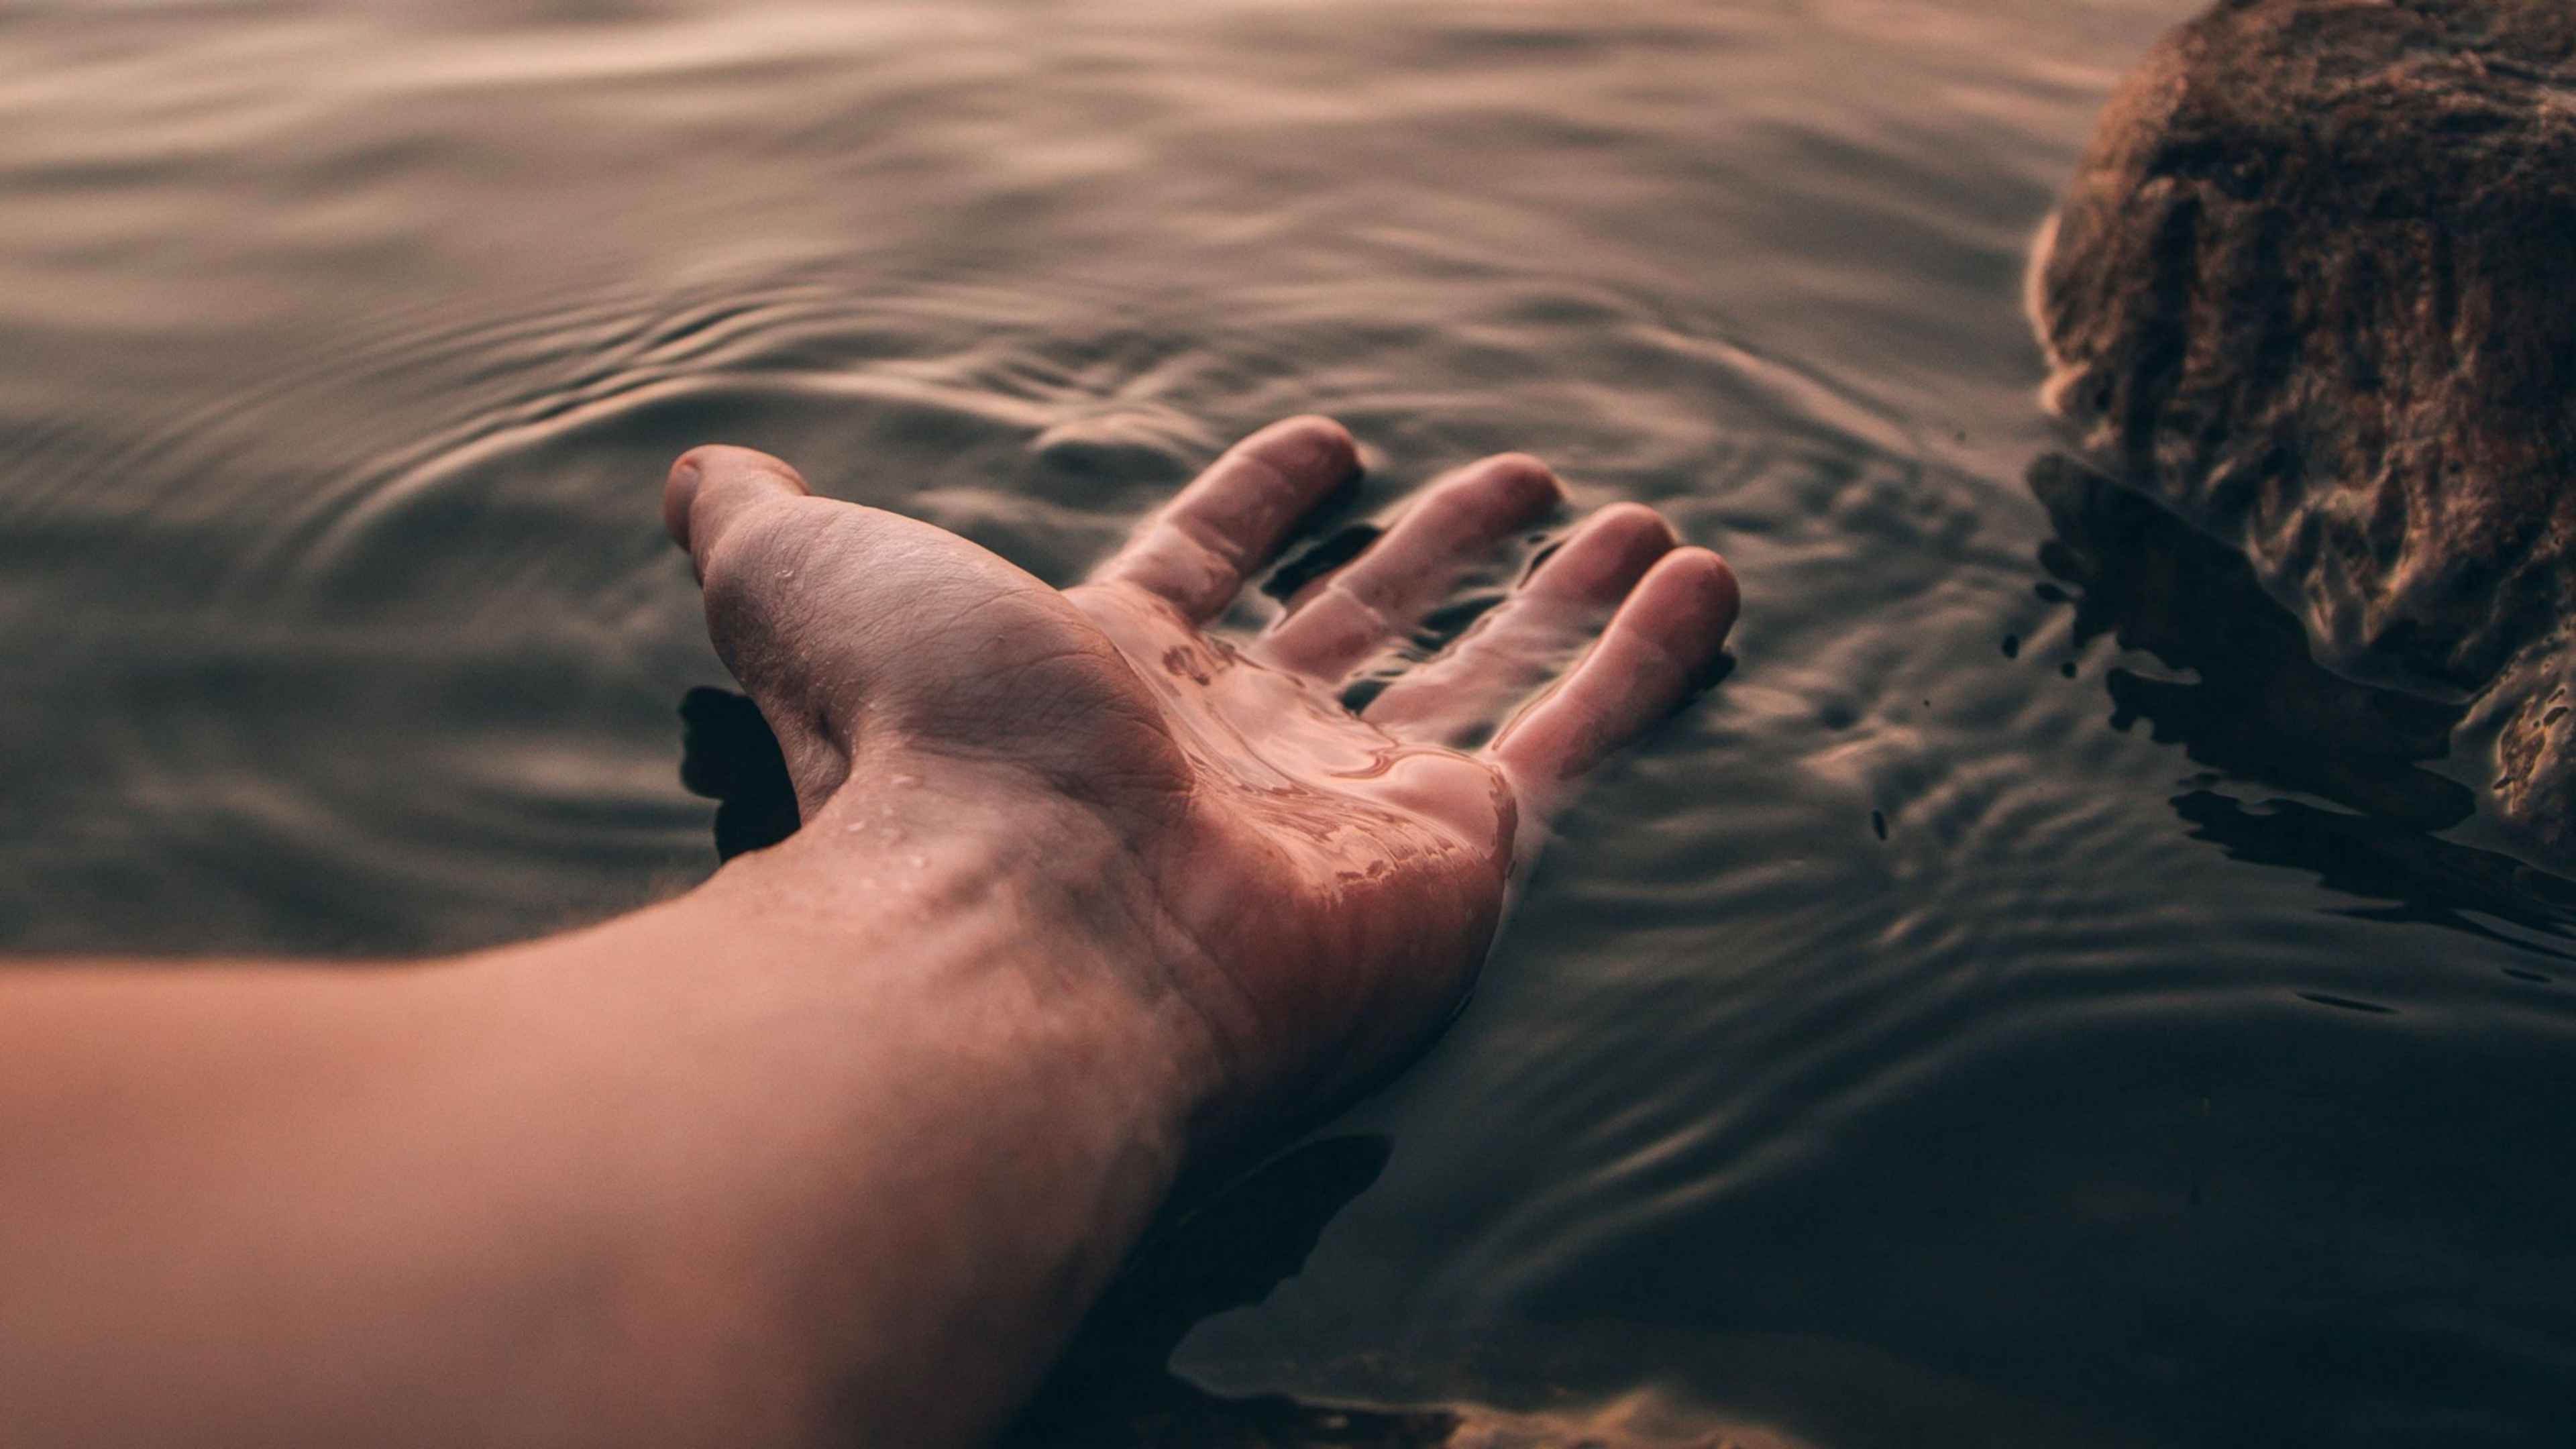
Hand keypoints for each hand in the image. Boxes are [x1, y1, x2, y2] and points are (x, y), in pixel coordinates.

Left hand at [662, 417, 1736, 1142]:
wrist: (1024, 921)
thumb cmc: (923, 750)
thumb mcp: (810, 582)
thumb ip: (767, 530)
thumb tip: (706, 476)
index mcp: (1109, 681)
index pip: (1204, 571)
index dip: (1259, 504)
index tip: (1326, 442)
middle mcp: (1238, 751)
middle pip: (1366, 628)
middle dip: (1440, 554)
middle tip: (1514, 484)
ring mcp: (1352, 808)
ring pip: (1489, 677)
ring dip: (1566, 599)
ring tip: (1641, 524)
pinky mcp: (1454, 855)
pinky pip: (1573, 738)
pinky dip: (1644, 660)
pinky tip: (1704, 579)